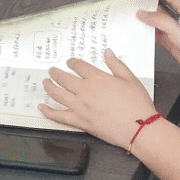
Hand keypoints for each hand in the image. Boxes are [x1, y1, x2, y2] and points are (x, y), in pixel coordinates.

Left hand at [40, 50, 156, 145]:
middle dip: (56, 73)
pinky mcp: (79, 121)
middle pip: (64, 78)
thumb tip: (107, 52)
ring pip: (57, 94)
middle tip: (51, 71)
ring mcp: (80, 106)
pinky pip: (59, 116)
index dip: (72, 63)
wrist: (138, 128)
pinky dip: (48, 111)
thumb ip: (117, 64)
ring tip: (45, 82)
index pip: (79, 66)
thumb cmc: (137, 103)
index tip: (69, 62)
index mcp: (97, 78)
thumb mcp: (130, 79)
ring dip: (49, 86)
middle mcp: (85, 90)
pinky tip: (41, 107)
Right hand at [135, 0, 179, 78]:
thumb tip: (141, 12)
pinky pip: (155, 34)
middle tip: (128, 7)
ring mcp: (172, 29)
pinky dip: (146, 33)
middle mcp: (175, 17)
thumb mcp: (177, 28)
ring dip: (143, 20)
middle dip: (144, 5)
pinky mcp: (170, 41)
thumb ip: (158, 20)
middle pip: (157, 7)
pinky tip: (138, 33)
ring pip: (154, 21)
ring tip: (128, 19)